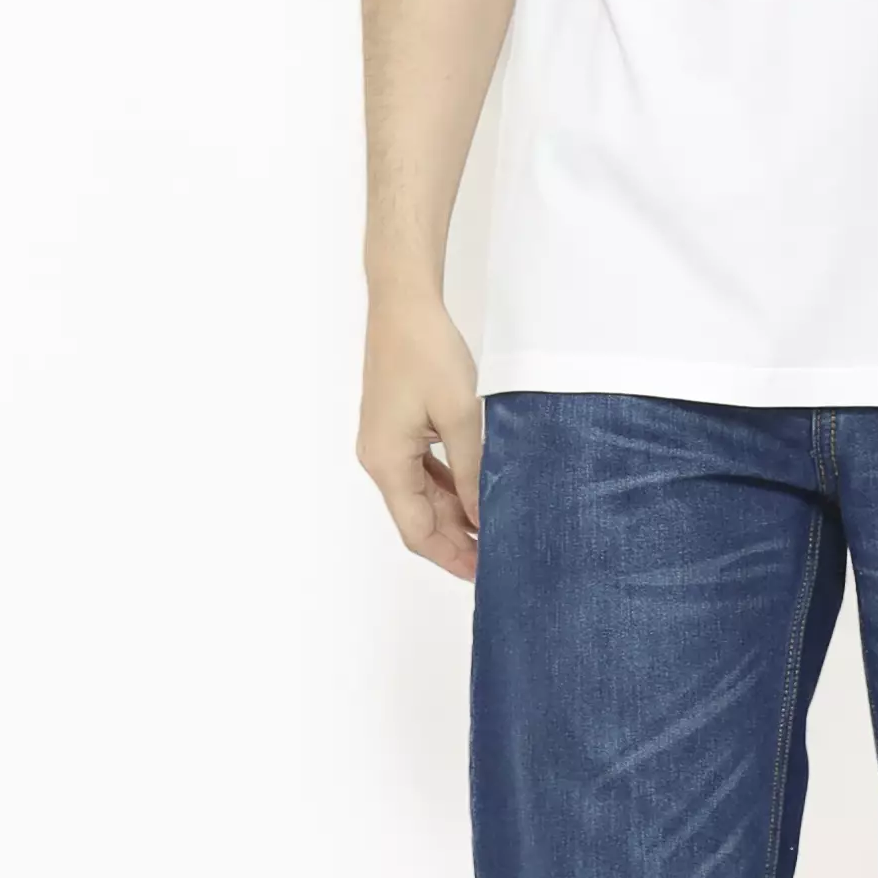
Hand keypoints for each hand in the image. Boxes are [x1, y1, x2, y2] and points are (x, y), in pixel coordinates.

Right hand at [360, 290, 486, 576]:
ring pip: (420, 495)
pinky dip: (448, 487)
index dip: (450, 556)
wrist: (403, 304)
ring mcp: (385, 443)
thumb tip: (483, 517)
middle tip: (499, 555)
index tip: (484, 573)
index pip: (417, 530)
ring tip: (494, 527)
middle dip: (456, 539)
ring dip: (455, 513)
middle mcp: (379, 458)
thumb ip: (472, 471)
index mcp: (387, 462)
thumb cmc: (428, 353)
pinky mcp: (396, 428)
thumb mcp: (460, 417)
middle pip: (417, 517)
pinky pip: (421, 470)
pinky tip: (477, 492)